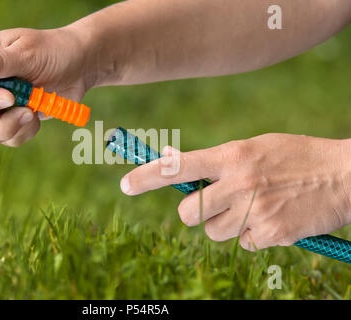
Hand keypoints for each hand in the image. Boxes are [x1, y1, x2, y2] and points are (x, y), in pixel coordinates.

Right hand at [0, 27, 89, 146]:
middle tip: (25, 108)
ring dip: (13, 127)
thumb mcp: (25, 52)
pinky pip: (7, 140)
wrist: (78, 68)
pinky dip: (24, 132)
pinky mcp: (8, 121)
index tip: (7, 96)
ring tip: (34, 110)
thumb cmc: (52, 51)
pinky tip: (37, 115)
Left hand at [120, 133, 350, 250]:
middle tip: (215, 205)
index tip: (125, 184)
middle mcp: (239, 182)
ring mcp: (255, 210)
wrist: (344, 175)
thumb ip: (216, 159)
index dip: (147, 176)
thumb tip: (173, 160)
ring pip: (215, 233)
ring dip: (227, 225)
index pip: (178, 166)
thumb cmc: (294, 157)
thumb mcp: (254, 147)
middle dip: (196, 214)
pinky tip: (274, 219)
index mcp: (232, 155)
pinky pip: (244, 245)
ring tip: (254, 208)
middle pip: (189, 214)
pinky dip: (253, 236)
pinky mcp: (271, 234)